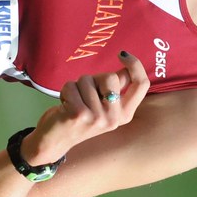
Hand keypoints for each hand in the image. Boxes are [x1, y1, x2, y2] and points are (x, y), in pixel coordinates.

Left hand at [24, 52, 150, 164]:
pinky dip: (65, 90)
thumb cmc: (80, 117)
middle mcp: (114, 118)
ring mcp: (97, 117)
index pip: (141, 85)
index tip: (122, 54)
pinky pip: (72, 85)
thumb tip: (128, 64)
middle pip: (111, 77)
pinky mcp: (79, 114)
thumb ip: (116, 87)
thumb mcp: (103, 105)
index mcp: (125, 115)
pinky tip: (64, 105)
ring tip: (73, 102)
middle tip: (84, 94)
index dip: (135, 65)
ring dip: (76, 86)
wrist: (55, 141)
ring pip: (87, 79)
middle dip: (94, 78)